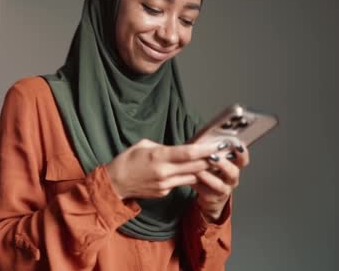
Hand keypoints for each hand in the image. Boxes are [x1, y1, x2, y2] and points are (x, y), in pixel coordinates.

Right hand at [105, 139, 222, 199]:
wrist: (115, 182)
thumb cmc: (128, 160)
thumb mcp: (144, 145)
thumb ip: (164, 147)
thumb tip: (178, 150)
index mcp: (159, 156)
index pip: (189, 153)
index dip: (206, 149)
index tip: (218, 145)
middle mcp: (164, 172)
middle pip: (196, 166)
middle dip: (210, 160)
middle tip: (222, 153)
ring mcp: (165, 185)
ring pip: (192, 177)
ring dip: (202, 170)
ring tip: (211, 162)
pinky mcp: (164, 193)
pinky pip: (181, 183)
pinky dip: (187, 177)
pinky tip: (189, 171)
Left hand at [192, 138, 249, 221]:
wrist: (209, 194)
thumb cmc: (209, 170)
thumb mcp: (211, 157)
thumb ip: (211, 148)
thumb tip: (205, 134)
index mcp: (233, 165)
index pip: (242, 158)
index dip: (241, 151)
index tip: (236, 144)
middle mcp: (231, 178)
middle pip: (233, 171)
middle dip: (223, 163)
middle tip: (213, 156)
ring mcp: (223, 189)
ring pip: (220, 184)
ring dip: (209, 176)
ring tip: (199, 169)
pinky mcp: (212, 198)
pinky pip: (206, 192)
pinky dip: (198, 184)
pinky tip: (191, 178)